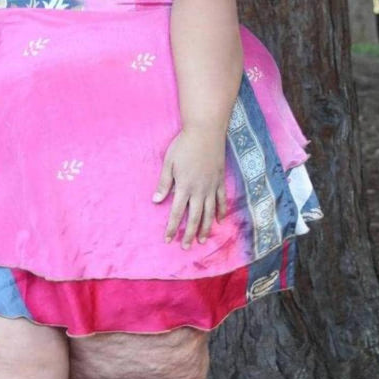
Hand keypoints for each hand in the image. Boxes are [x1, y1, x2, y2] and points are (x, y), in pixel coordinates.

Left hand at [152, 125, 228, 248]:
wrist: (205, 132)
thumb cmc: (183, 145)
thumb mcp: (168, 163)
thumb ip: (164, 183)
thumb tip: (156, 201)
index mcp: (184, 187)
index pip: (176, 212)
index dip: (172, 228)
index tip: (168, 240)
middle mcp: (199, 190)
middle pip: (194, 218)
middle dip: (189, 234)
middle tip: (186, 247)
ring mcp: (211, 187)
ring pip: (209, 213)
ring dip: (206, 228)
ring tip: (202, 240)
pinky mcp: (220, 181)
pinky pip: (222, 200)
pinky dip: (221, 212)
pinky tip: (219, 221)